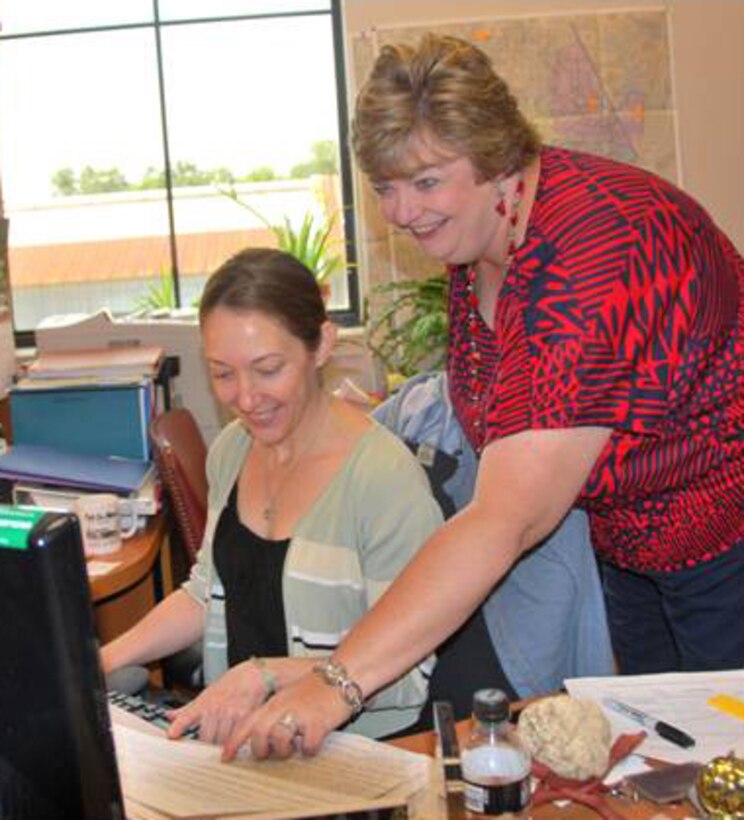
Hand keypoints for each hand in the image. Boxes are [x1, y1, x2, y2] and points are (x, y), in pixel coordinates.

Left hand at [166, 659, 268, 743]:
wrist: (254, 674)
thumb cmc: (230, 684)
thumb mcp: (207, 694)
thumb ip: (189, 709)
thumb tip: (169, 716)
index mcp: (205, 702)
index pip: (188, 715)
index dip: (178, 726)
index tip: (172, 735)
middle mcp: (216, 707)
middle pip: (206, 738)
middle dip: (208, 743)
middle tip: (211, 742)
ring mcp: (231, 712)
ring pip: (221, 740)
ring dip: (222, 744)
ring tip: (225, 740)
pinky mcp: (246, 717)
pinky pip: (236, 738)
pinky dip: (234, 743)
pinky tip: (235, 742)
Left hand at [221, 672, 352, 760]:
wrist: (343, 674)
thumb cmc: (318, 688)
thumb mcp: (289, 697)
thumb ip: (275, 714)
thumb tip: (262, 738)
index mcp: (275, 702)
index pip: (247, 722)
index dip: (234, 742)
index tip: (226, 756)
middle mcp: (283, 707)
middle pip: (259, 735)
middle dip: (262, 750)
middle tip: (273, 751)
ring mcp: (300, 714)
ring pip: (279, 742)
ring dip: (286, 750)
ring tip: (296, 745)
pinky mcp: (317, 722)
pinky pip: (308, 747)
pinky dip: (311, 748)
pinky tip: (315, 739)